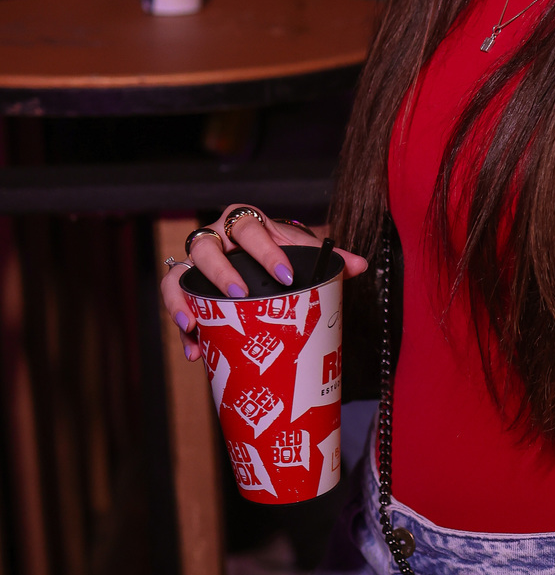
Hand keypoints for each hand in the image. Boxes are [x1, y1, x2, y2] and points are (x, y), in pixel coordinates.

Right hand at [161, 207, 368, 361]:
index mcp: (244, 223)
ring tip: (194, 325)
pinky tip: (196, 350)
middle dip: (220, 272)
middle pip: (205, 247)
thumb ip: (329, 257)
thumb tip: (361, 265)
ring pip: (177, 274)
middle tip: (239, 295)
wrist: (258, 255)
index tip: (286, 275)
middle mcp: (213, 238)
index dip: (265, 250)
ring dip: (181, 300)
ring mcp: (194, 263)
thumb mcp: (300, 250)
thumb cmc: (278, 251)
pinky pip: (174, 303)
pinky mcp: (183, 287)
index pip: (248, 228)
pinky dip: (183, 329)